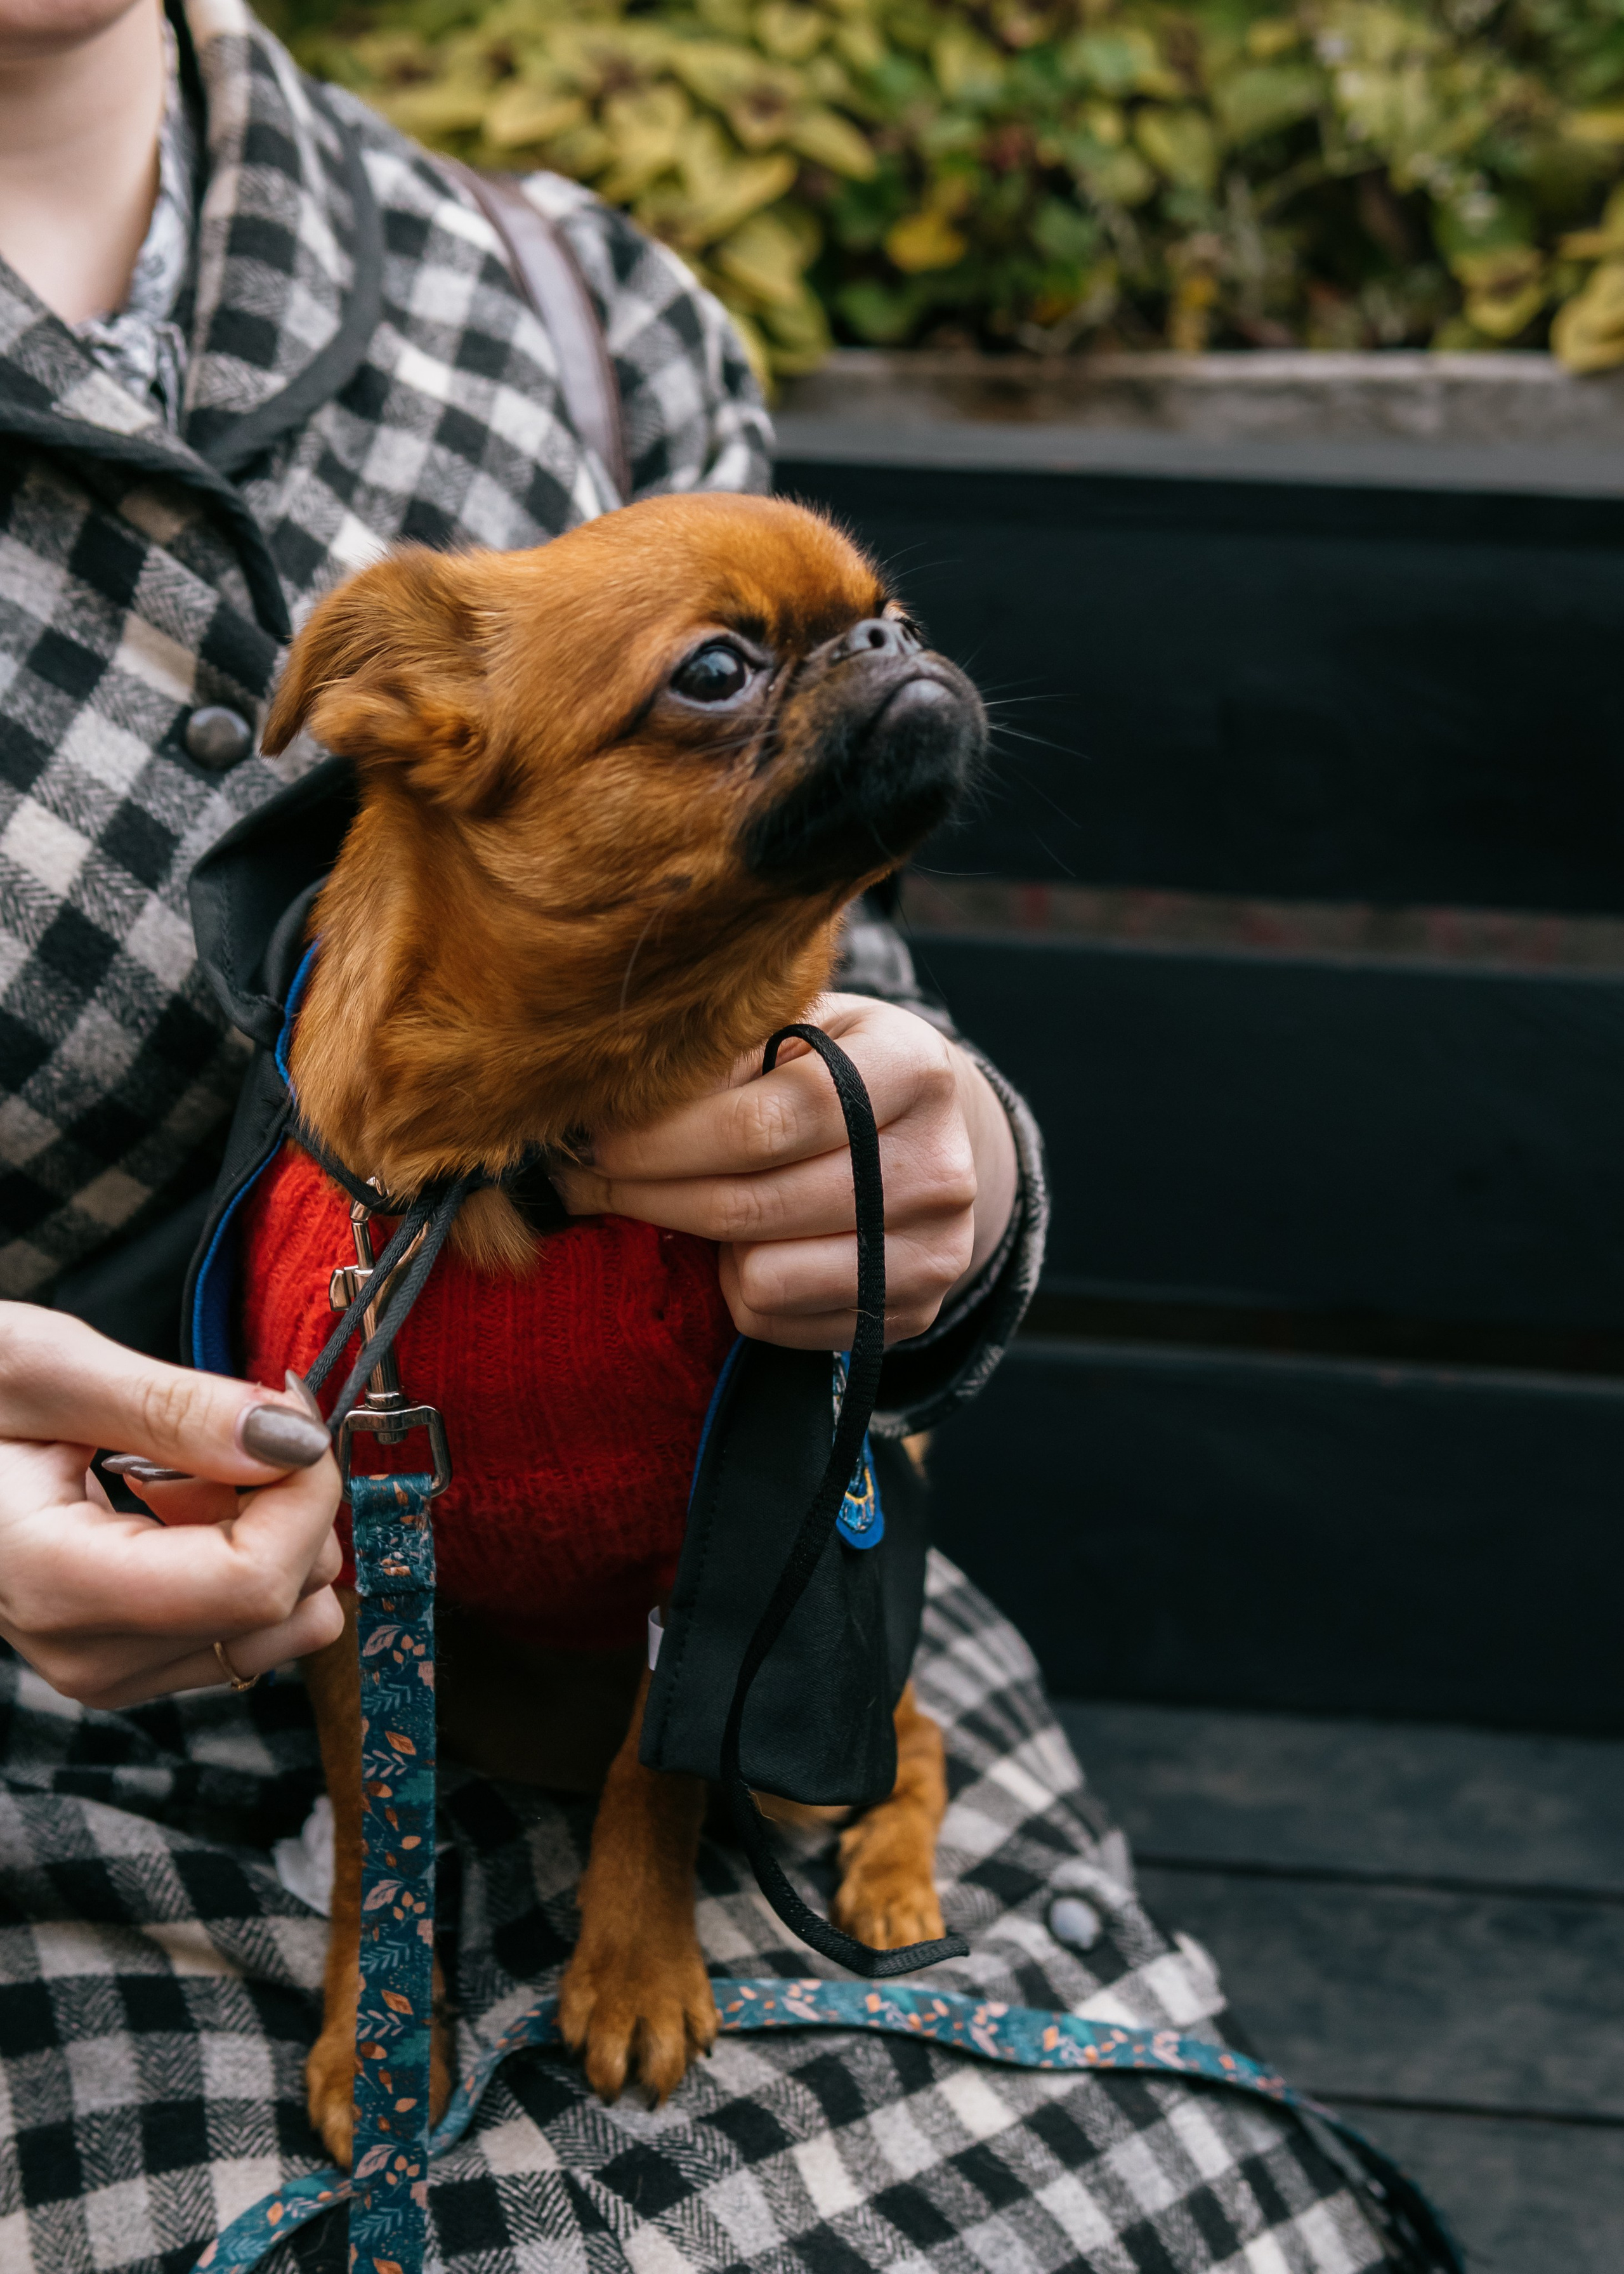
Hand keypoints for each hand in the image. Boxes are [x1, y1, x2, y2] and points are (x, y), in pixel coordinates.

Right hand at [0, 1307, 342, 1710]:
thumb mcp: (43, 1368)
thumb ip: (172, 1407)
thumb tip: (291, 1442)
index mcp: (53, 1583)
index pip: (254, 1582)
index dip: (304, 1491)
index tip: (286, 1408)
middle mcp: (84, 1654)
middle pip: (280, 1604)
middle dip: (291, 1503)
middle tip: (229, 1421)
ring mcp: (107, 1671)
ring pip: (280, 1622)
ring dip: (269, 1530)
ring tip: (185, 1466)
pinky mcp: (127, 1664)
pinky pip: (246, 1626)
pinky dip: (246, 1555)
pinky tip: (177, 1501)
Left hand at [555, 994, 1018, 1348]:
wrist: (934, 1132)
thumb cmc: (839, 1065)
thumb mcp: (794, 1025)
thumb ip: (721, 1059)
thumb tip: (605, 1114)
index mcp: (913, 1068)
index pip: (767, 1123)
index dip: (664, 1139)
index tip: (598, 1139)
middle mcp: (942, 1166)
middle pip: (754, 1206)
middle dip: (650, 1193)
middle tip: (594, 1176)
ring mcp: (938, 1249)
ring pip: (762, 1279)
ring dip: (698, 1244)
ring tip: (680, 1202)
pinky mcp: (915, 1311)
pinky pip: (778, 1323)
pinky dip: (737, 1287)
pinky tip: (735, 1245)